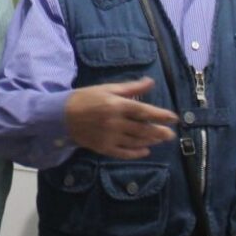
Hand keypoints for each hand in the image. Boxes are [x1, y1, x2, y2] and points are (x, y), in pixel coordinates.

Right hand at [63, 78, 177, 158]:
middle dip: (160, 132)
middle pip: (143, 129)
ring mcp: (110, 137)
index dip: (161, 115)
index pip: (144, 111)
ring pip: (136, 142)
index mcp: (117, 105)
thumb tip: (151, 82)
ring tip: (160, 140)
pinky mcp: (104, 148)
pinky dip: (136, 153)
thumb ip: (130, 87)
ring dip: (151, 141)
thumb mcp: (107, 88)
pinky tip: (145, 151)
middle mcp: (116, 122)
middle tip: (171, 134)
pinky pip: (124, 153)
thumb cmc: (85, 98)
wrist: (61, 116)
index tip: (174, 118)